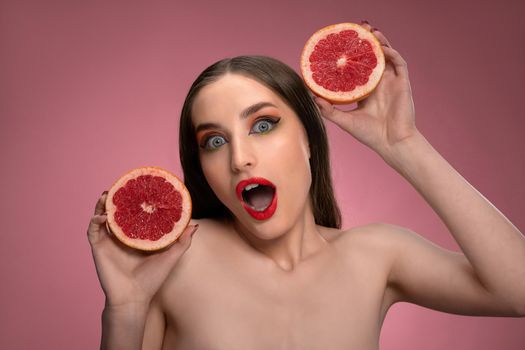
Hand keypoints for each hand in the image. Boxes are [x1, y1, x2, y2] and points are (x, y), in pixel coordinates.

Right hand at [87, 192, 197, 306]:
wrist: (134, 298)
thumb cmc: (152, 280)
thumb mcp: (171, 257)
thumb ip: (182, 241)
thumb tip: (194, 225)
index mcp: (137, 236)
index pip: (135, 213)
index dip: (136, 201)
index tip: (142, 187)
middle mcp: (122, 237)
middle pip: (117, 212)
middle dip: (118, 198)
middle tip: (122, 186)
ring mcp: (109, 242)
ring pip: (102, 217)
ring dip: (103, 205)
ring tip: (108, 194)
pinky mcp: (99, 248)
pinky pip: (93, 231)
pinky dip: (95, 221)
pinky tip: (103, 216)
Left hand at [314, 21, 418, 158]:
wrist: (391, 144)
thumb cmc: (370, 135)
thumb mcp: (345, 120)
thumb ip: (328, 110)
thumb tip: (312, 98)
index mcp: (366, 90)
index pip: (358, 67)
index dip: (352, 55)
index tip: (341, 45)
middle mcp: (379, 84)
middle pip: (372, 57)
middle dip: (366, 42)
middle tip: (357, 29)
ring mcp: (391, 82)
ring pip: (386, 56)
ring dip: (379, 42)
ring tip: (370, 31)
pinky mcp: (403, 84)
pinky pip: (399, 63)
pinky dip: (391, 53)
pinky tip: (382, 48)